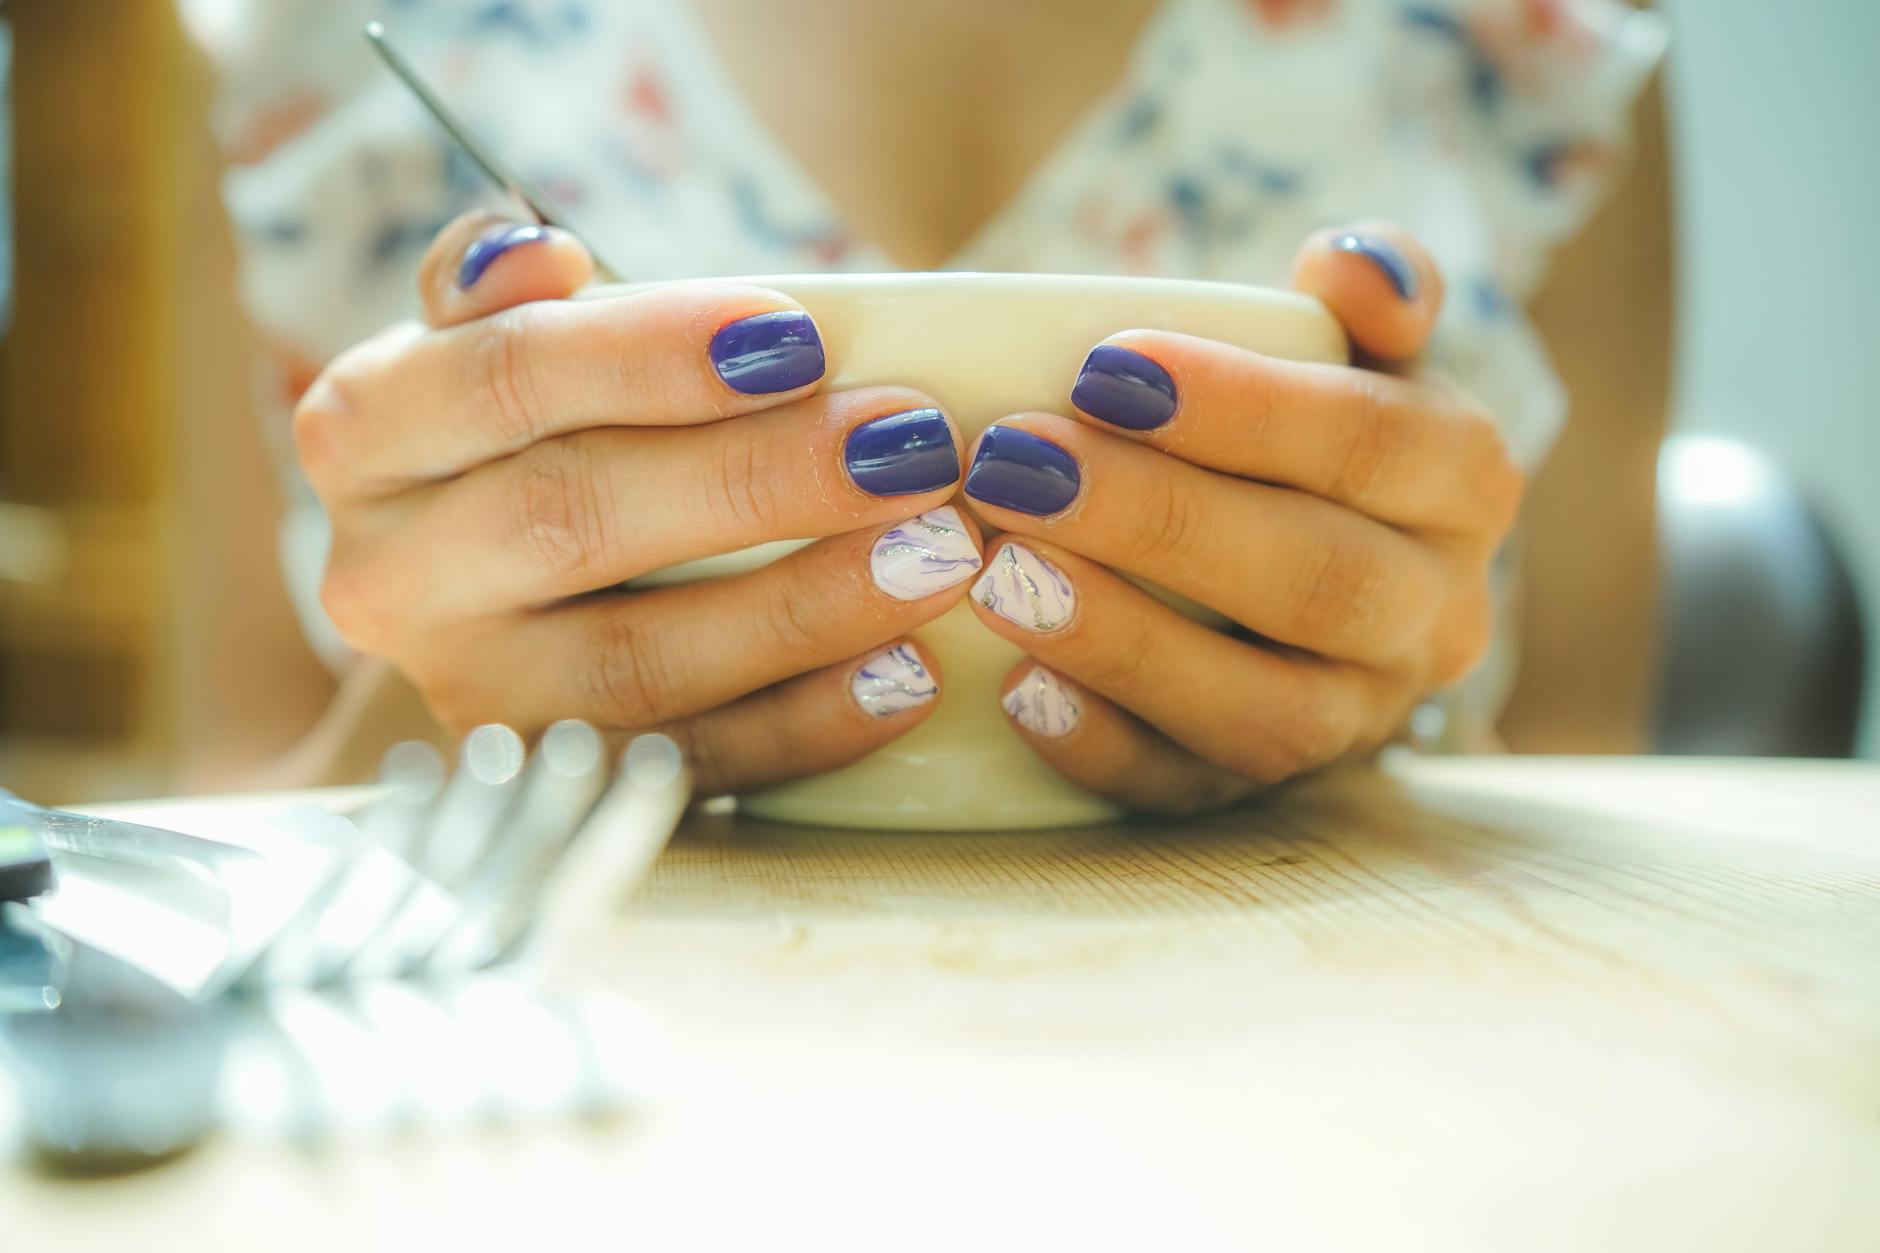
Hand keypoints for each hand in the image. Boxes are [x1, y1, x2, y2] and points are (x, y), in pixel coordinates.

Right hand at [296, 211, 984, 792]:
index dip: (653, 354)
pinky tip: (908, 674)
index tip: (801, 337)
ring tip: (938, 552)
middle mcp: (385, 577)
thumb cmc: (533, 436)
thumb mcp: (496, 344)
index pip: (505, 377)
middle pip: (575, 519)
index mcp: (365, 432)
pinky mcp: (556, 784)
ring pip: (638, 663)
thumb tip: (533, 249)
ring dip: (806, 607)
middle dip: (760, 479)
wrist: (488, 602)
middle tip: (912, 443)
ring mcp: (468, 698)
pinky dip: (808, 724)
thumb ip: (506, 296)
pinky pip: (689, 766)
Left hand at [961, 224, 1522, 813]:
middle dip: (1156, 520)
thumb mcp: (1357, 354)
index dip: (1241, 408)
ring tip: (1000, 576)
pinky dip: (1105, 749)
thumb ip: (1369, 296)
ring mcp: (1356, 721)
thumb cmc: (1310, 438)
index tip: (1102, 366)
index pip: (1371, 444)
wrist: (1316, 574)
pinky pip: (1194, 794)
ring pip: (1266, 712)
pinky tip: (1017, 691)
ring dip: (1126, 645)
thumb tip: (1352, 262)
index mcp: (1464, 485)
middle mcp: (1435, 618)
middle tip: (1012, 463)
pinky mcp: (1267, 794)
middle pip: (1314, 580)